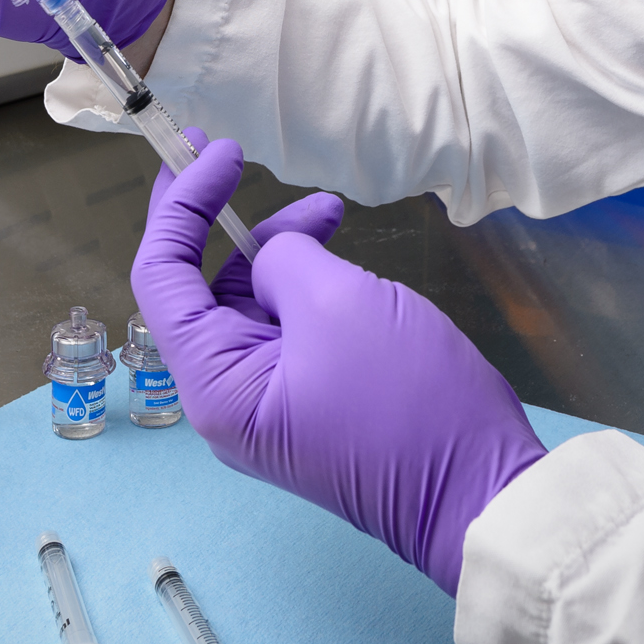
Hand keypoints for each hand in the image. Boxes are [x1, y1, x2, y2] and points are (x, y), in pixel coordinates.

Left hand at [130, 140, 546, 594]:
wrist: (481, 494)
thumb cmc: (408, 401)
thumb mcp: (339, 303)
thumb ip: (284, 261)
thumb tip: (272, 260)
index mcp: (214, 385)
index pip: (162, 277)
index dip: (181, 204)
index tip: (215, 149)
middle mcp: (227, 401)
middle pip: (201, 291)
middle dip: (231, 223)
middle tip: (250, 159)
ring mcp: (271, 408)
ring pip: (250, 308)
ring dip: (280, 251)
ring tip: (330, 212)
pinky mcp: (310, 407)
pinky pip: (288, 333)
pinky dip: (307, 286)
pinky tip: (342, 257)